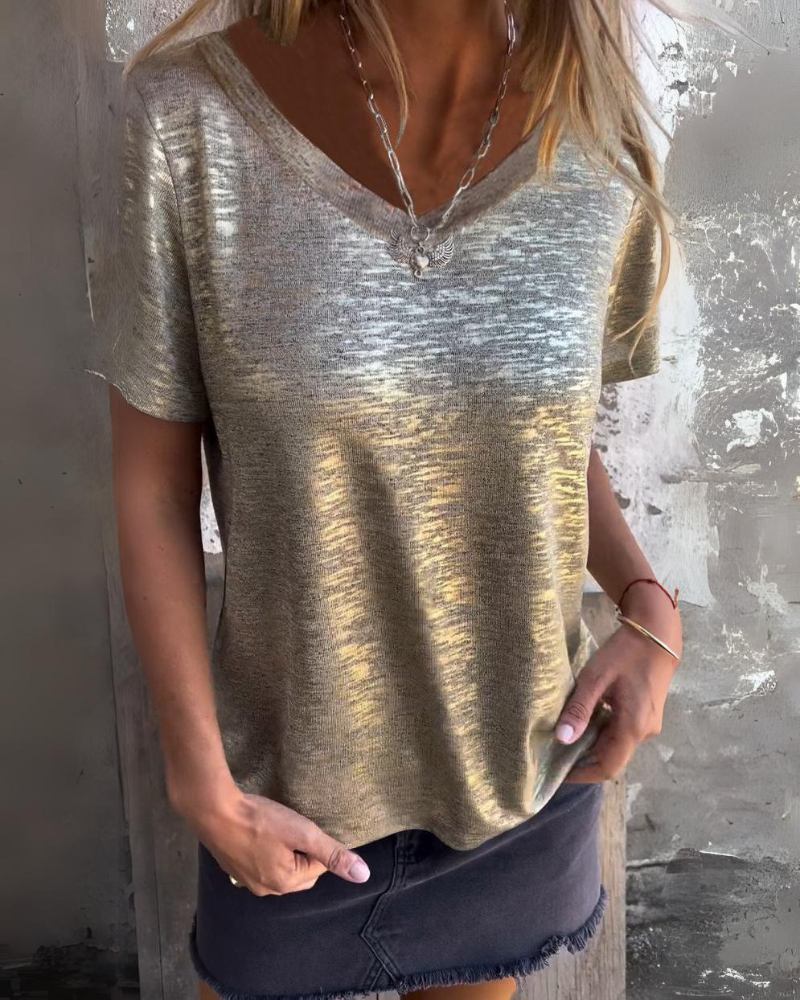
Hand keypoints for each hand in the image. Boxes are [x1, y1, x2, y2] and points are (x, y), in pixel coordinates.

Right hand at [175, 783, 371, 895]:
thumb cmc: (260, 821)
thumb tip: (363, 875)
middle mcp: (266, 890)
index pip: (319, 867)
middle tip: (294, 826)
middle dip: (303, 851)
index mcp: (285, 884)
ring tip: (278, 828)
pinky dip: (266, 850)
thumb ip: (332, 853)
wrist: (214, 811)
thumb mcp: (302, 832)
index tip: (306, 825)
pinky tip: (260, 832)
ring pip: (280, 867)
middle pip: (300, 871)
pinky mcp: (233, 868)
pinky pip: (261, 863)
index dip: (317, 843)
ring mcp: (246, 880)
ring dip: (285, 851)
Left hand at [556, 587, 681, 782]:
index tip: (558, 774)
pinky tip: (584, 720)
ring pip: (616, 745)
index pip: (607, 767)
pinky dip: (602, 732)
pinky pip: (622, 732)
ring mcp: (648, 724)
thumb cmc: (625, 653)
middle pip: (611, 757)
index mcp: (634, 727)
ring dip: (592, 744)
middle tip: (554, 753)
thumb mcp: (596, 678)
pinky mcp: (646, 714)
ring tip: (565, 735)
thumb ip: (579, 709)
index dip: (582, 774)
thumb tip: (562, 739)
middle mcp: (644, 732)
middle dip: (584, 759)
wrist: (656, 634)